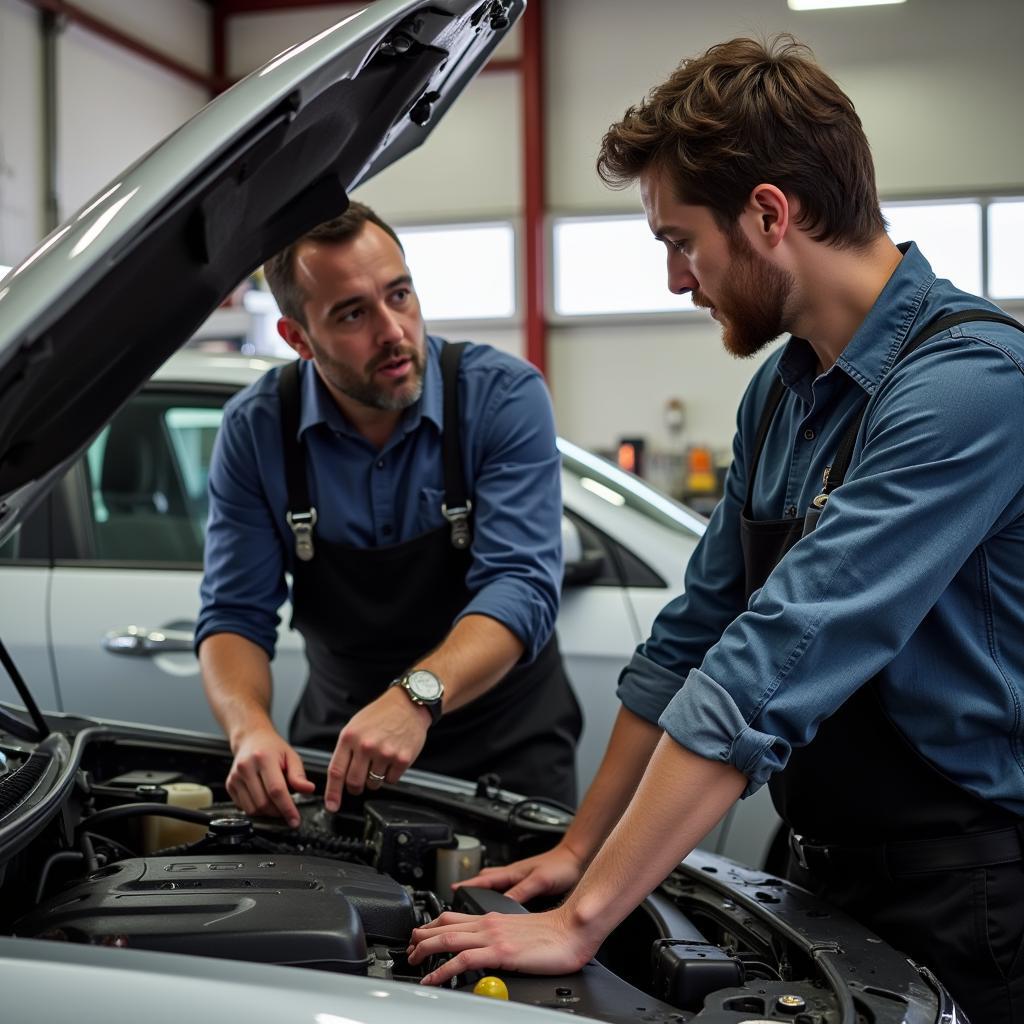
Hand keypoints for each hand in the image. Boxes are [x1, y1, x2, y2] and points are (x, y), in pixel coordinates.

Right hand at [227, 725, 314, 827]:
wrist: (251, 739)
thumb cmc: (272, 748)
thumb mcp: (291, 756)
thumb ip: (299, 775)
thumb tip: (308, 790)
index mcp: (264, 758)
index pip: (276, 790)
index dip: (287, 808)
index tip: (295, 820)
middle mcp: (246, 767)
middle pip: (263, 803)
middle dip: (278, 812)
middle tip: (287, 809)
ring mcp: (235, 777)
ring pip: (252, 809)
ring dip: (267, 813)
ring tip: (276, 802)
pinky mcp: (229, 785)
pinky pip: (243, 808)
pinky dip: (256, 809)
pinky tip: (264, 799)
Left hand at [324, 687, 430, 810]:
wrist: (408, 704)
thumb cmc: (380, 715)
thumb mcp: (355, 726)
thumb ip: (346, 750)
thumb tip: (339, 776)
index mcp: (350, 737)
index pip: (336, 771)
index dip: (332, 793)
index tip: (332, 806)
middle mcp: (366, 746)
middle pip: (354, 783)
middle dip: (355, 787)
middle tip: (359, 781)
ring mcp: (385, 753)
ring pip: (373, 784)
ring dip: (375, 779)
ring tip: (380, 760)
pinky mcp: (402, 759)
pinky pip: (391, 780)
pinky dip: (390, 775)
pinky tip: (392, 758)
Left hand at [407, 906, 598, 985]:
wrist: (573, 930)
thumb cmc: (554, 934)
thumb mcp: (520, 932)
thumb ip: (502, 937)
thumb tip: (490, 951)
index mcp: (494, 918)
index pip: (454, 917)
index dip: (433, 925)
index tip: (420, 935)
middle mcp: (489, 923)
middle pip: (444, 925)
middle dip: (421, 937)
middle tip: (409, 949)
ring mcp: (493, 937)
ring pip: (448, 939)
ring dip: (425, 949)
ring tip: (413, 961)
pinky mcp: (500, 952)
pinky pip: (463, 959)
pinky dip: (443, 969)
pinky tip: (434, 978)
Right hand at [453, 842, 584, 902]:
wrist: (578, 858)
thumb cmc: (561, 866)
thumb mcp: (539, 881)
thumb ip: (521, 892)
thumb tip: (503, 905)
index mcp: (512, 873)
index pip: (483, 881)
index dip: (467, 887)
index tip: (452, 892)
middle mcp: (513, 874)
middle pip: (485, 880)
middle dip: (471, 887)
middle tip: (457, 895)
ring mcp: (520, 878)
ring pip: (495, 884)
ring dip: (484, 891)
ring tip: (473, 900)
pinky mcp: (529, 884)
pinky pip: (508, 890)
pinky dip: (500, 896)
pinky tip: (503, 906)